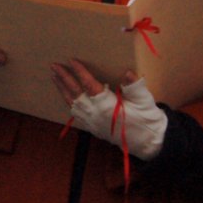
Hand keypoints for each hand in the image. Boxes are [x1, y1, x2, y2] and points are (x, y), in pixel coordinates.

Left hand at [50, 63, 166, 159]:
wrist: (148, 142)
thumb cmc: (146, 119)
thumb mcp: (144, 100)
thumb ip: (135, 86)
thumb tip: (127, 73)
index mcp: (107, 106)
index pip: (90, 85)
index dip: (80, 72)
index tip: (72, 60)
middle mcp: (95, 114)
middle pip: (75, 93)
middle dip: (64, 78)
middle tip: (54, 66)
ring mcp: (91, 122)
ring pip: (72, 103)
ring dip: (62, 89)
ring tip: (54, 76)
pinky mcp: (92, 128)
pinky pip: (75, 113)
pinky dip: (68, 102)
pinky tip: (65, 94)